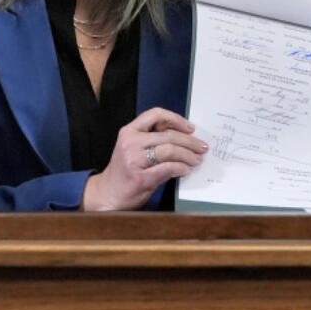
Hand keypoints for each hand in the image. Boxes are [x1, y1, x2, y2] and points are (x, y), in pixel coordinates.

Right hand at [80, 108, 207, 210]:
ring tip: (197, 159)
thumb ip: (152, 139)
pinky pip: (168, 168)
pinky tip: (187, 169)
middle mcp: (130, 142)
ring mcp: (134, 160)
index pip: (155, 115)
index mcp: (128, 131)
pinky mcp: (141, 177)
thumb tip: (184, 138)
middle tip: (202, 146)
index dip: (176, 119)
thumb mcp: (133, 148)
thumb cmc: (125, 171)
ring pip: (170, 150)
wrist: (108, 194)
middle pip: (168, 134)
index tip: (190, 128)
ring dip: (188, 155)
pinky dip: (181, 168)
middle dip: (190, 141)